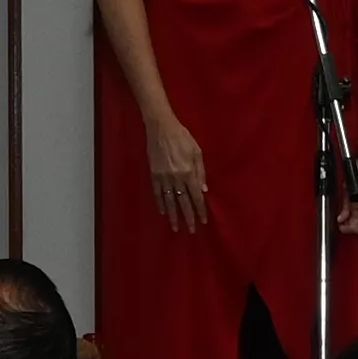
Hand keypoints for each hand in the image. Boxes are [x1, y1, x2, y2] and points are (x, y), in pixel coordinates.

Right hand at [146, 114, 209, 231]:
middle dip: (188, 217)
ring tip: (175, 228)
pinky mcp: (153, 174)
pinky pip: (157, 192)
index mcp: (188, 172)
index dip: (200, 209)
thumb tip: (203, 189)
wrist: (161, 128)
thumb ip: (200, 171)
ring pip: (169, 201)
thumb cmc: (182, 137)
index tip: (203, 220)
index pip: (196, 196)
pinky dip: (160, 203)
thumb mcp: (197, 151)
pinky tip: (163, 212)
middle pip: (183, 202)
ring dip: (173, 215)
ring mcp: (163, 177)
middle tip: (192, 230)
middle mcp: (176, 178)